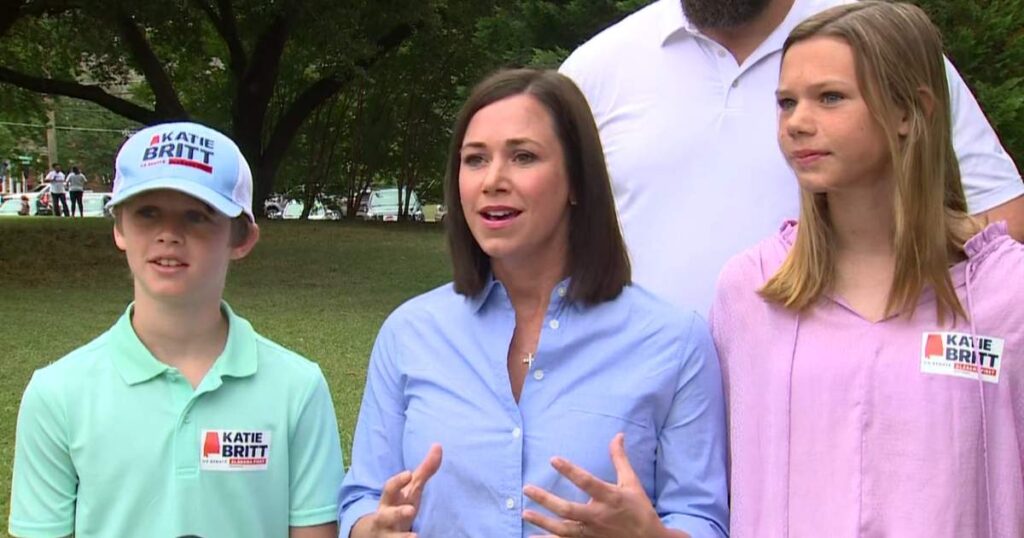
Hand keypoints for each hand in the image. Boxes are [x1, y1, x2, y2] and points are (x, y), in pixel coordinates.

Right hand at [352, 444, 442, 537]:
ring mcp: (387, 534)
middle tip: (410, 510)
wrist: (377, 532)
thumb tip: (438, 446)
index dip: (397, 482)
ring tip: (415, 537)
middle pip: (386, 515)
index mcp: (390, 500)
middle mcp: (385, 517)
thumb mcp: (411, 489)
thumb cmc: (399, 505)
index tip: (407, 474)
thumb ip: (424, 470)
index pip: (389, 489)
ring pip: (391, 537)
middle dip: (397, 513)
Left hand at [522, 434, 678, 537]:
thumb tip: (618, 435)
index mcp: (610, 497)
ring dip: (543, 521)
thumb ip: (620, 459)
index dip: (569, 470)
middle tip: (527, 489)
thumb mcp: (632, 482)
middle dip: (546, 500)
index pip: (586, 482)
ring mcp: (592, 532)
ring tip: (525, 512)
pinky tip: (533, 537)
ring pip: (563, 529)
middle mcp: (599, 516)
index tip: (552, 459)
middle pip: (568, 509)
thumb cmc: (639, 509)